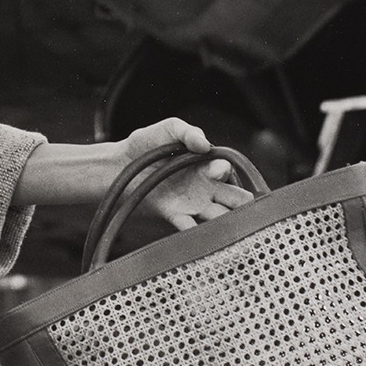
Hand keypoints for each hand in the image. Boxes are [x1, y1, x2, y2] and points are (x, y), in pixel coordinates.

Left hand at [119, 118, 254, 231]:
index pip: (226, 171)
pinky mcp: (175, 215)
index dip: (224, 172)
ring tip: (229, 227)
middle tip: (245, 208)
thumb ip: (188, 132)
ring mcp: (192, 203)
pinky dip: (196, 233)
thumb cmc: (148, 142)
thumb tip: (204, 144)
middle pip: (233, 199)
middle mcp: (206, 187)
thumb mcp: (169, 129)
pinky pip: (189, 227)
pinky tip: (201, 235)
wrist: (120, 162)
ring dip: (223, 222)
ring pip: (217, 217)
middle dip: (241, 204)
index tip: (216, 171)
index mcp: (207, 165)